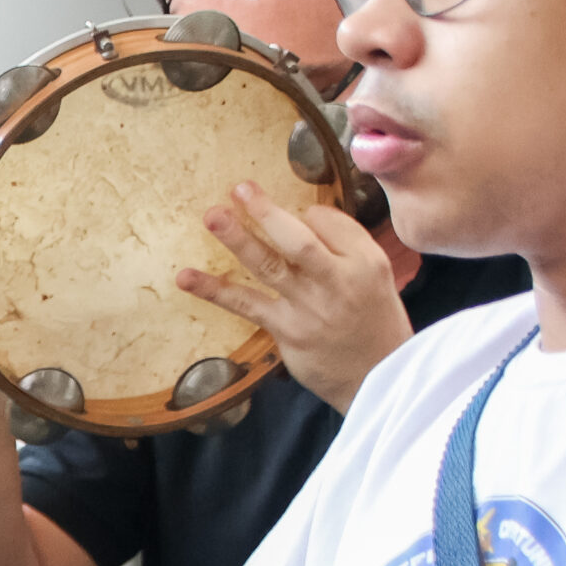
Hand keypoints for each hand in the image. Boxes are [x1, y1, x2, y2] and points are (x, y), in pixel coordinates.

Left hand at [176, 182, 412, 412]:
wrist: (378, 376)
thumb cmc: (373, 318)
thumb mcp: (378, 272)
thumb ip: (345, 239)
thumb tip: (304, 215)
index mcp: (363, 261)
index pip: (328, 223)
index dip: (305, 213)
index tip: (292, 212)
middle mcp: (337, 282)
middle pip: (298, 241)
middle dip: (267, 212)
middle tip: (240, 188)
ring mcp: (308, 308)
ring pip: (269, 266)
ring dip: (238, 240)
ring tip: (212, 216)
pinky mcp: (285, 331)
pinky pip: (247, 305)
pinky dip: (215, 291)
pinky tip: (186, 278)